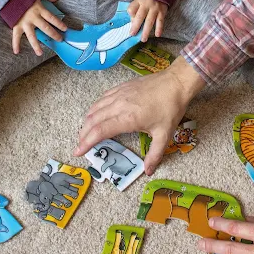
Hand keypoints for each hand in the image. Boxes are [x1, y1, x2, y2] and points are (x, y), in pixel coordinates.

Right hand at [12, 0, 67, 55]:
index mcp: (39, 9)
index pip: (52, 18)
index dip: (59, 23)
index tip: (65, 29)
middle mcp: (33, 17)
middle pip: (45, 28)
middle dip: (53, 34)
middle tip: (60, 40)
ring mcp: (24, 22)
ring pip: (32, 36)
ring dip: (36, 45)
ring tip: (40, 53)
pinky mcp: (16, 25)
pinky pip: (15, 36)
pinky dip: (15, 44)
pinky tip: (17, 52)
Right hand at [74, 57, 205, 174]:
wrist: (175, 83)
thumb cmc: (170, 108)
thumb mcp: (165, 135)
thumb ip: (155, 155)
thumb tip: (148, 171)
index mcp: (127, 119)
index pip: (100, 132)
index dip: (86, 142)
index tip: (78, 151)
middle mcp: (118, 106)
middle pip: (92, 120)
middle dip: (83, 134)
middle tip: (80, 145)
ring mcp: (118, 94)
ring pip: (95, 108)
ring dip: (87, 122)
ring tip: (85, 132)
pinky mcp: (120, 87)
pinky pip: (102, 99)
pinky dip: (94, 109)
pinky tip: (95, 114)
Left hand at [128, 0, 167, 41]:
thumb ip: (135, 8)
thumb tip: (133, 21)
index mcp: (138, 1)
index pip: (132, 8)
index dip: (130, 15)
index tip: (131, 21)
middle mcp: (146, 4)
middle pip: (140, 16)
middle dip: (136, 26)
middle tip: (132, 34)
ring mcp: (155, 8)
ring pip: (150, 21)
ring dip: (146, 31)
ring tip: (143, 39)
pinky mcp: (162, 11)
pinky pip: (160, 21)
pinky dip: (159, 28)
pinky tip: (157, 35)